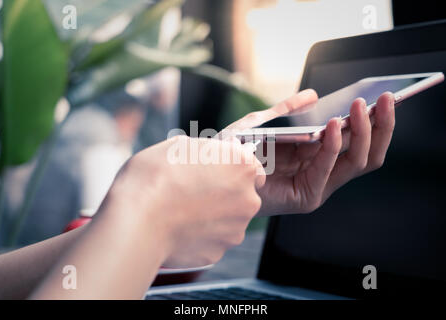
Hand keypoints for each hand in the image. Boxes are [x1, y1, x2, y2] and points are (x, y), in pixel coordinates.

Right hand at [104, 136, 264, 267]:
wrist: (137, 221)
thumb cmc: (155, 177)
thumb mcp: (180, 146)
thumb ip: (208, 150)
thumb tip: (215, 152)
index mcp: (242, 167)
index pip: (253, 167)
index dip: (234, 168)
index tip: (218, 170)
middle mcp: (248, 199)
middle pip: (244, 195)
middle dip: (226, 193)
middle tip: (195, 190)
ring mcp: (235, 229)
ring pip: (229, 220)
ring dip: (214, 215)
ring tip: (183, 210)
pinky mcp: (219, 252)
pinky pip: (213, 240)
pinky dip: (201, 235)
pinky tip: (179, 227)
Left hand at [223, 89, 395, 215]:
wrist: (213, 172)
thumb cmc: (236, 150)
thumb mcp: (264, 122)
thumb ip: (288, 110)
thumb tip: (313, 94)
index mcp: (316, 153)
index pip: (356, 139)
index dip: (374, 119)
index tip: (383, 97)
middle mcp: (322, 170)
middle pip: (365, 152)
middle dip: (380, 125)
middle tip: (387, 100)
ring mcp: (317, 185)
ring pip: (356, 162)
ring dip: (362, 133)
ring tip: (361, 108)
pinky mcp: (306, 197)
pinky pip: (327, 170)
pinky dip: (332, 148)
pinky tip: (332, 127)